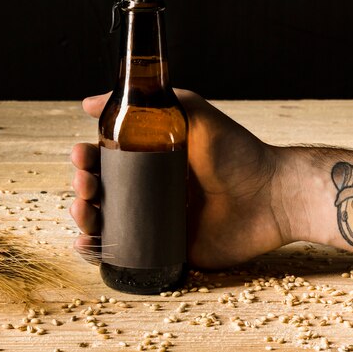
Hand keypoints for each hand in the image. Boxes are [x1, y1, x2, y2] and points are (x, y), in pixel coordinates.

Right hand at [70, 89, 291, 269]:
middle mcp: (148, 189)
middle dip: (82, 186)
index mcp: (150, 159)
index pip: (106, 158)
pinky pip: (124, 252)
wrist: (270, 195)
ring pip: (106, 221)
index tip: (82, 154)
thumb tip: (89, 102)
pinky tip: (87, 243)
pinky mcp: (165, 249)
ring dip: (84, 216)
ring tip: (84, 210)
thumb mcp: (194, 112)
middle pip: (100, 190)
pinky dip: (98, 250)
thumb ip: (152, 101)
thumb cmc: (236, 151)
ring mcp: (155, 221)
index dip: (87, 158)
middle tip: (86, 183)